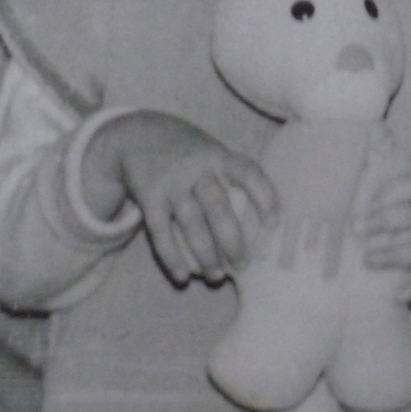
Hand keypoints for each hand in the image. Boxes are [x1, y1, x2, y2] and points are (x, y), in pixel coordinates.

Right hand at [83, 111, 277, 286]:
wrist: (136, 134)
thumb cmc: (188, 151)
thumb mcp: (211, 150)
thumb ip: (231, 176)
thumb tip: (263, 222)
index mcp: (218, 156)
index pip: (248, 173)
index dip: (264, 197)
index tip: (274, 223)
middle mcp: (196, 167)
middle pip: (218, 207)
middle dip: (233, 241)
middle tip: (243, 265)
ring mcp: (171, 182)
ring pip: (191, 223)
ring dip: (206, 255)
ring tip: (216, 277)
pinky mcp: (148, 196)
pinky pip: (161, 232)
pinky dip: (172, 258)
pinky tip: (183, 277)